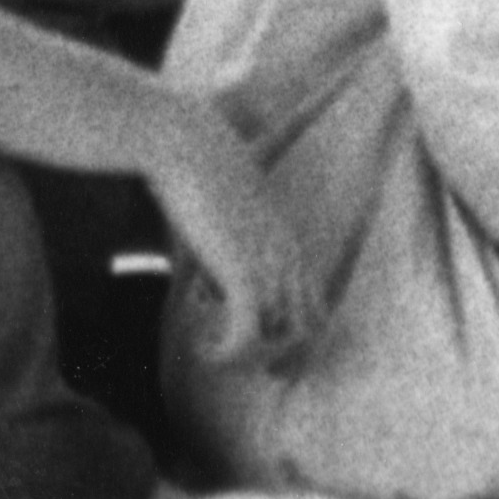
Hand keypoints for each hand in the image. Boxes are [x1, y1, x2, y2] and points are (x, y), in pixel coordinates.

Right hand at [140, 90, 312, 370]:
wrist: (181, 139)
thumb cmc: (192, 166)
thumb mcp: (218, 210)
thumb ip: (224, 245)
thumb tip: (209, 278)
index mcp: (287, 243)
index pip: (317, 308)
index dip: (292, 339)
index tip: (256, 351)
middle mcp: (288, 259)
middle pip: (311, 331)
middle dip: (278, 356)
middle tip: (235, 359)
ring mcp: (270, 266)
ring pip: (284, 340)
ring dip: (247, 357)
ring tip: (211, 349)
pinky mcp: (242, 272)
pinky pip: (249, 338)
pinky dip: (227, 355)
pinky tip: (200, 347)